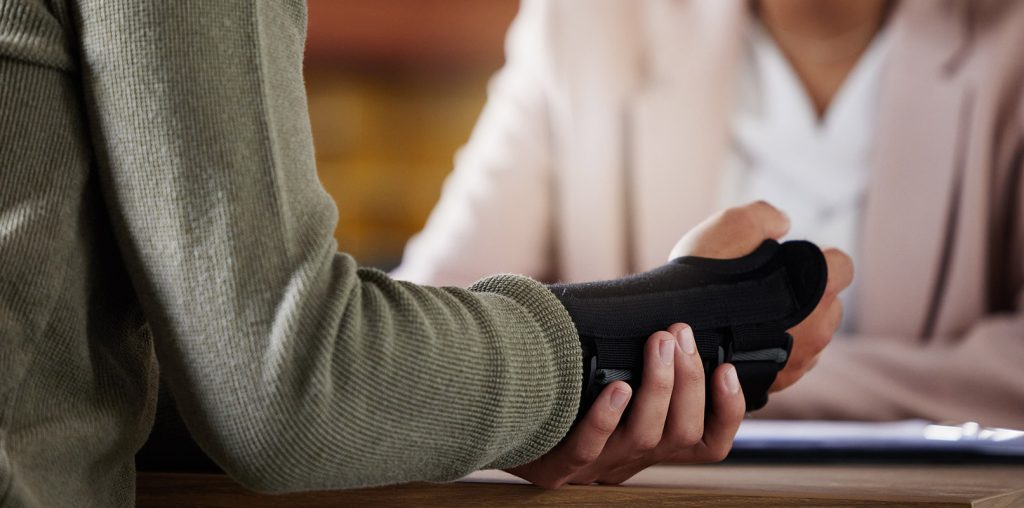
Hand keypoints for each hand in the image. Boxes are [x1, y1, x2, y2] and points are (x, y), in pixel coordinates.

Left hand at [506, 323, 744, 487]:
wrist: (495, 421)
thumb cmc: (561, 392)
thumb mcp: (609, 379)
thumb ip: (641, 360)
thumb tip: (675, 315)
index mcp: (650, 444)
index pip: (709, 443)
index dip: (728, 411)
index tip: (726, 368)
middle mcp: (629, 460)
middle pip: (681, 435)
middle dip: (689, 381)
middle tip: (679, 334)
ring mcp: (593, 469)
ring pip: (644, 438)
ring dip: (658, 386)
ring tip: (659, 343)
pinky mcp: (554, 469)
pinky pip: (586, 449)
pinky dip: (606, 417)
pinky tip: (617, 387)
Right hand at [667, 200, 851, 391]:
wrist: (669, 333)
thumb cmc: (701, 281)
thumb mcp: (732, 225)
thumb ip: (766, 216)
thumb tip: (782, 223)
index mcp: (818, 289)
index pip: (841, 265)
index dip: (817, 258)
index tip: (788, 259)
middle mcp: (819, 329)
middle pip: (828, 304)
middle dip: (805, 296)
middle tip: (763, 289)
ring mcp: (800, 362)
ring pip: (809, 338)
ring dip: (791, 327)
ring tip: (748, 318)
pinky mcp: (777, 384)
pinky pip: (786, 363)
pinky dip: (771, 351)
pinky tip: (742, 341)